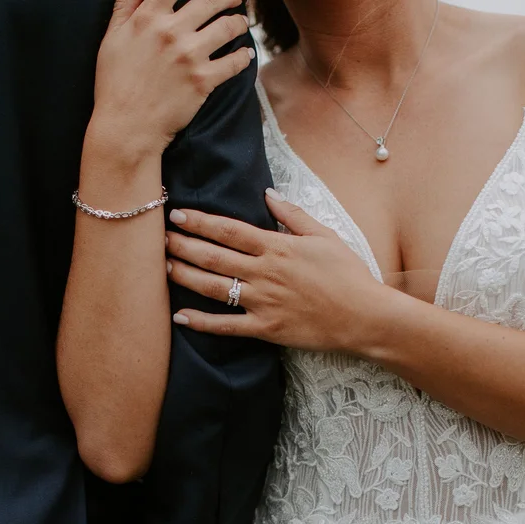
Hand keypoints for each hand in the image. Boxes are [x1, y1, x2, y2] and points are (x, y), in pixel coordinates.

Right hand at [86, 0, 254, 160]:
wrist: (127, 126)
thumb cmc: (115, 83)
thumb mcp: (112, 37)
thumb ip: (127, 7)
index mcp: (148, 17)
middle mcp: (172, 32)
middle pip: (211, 0)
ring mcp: (190, 56)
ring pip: (229, 27)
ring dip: (239, 22)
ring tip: (241, 22)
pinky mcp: (204, 80)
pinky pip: (235, 62)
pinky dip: (244, 56)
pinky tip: (247, 54)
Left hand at [165, 189, 384, 351]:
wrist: (365, 317)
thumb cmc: (349, 274)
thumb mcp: (325, 235)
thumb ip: (293, 215)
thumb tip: (267, 194)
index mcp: (278, 248)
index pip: (230, 230)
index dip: (200, 221)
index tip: (178, 214)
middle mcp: (266, 273)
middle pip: (214, 257)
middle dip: (183, 246)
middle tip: (159, 239)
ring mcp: (264, 302)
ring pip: (215, 288)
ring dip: (186, 277)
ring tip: (165, 268)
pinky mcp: (267, 329)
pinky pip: (228, 326)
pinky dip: (202, 323)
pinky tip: (180, 317)